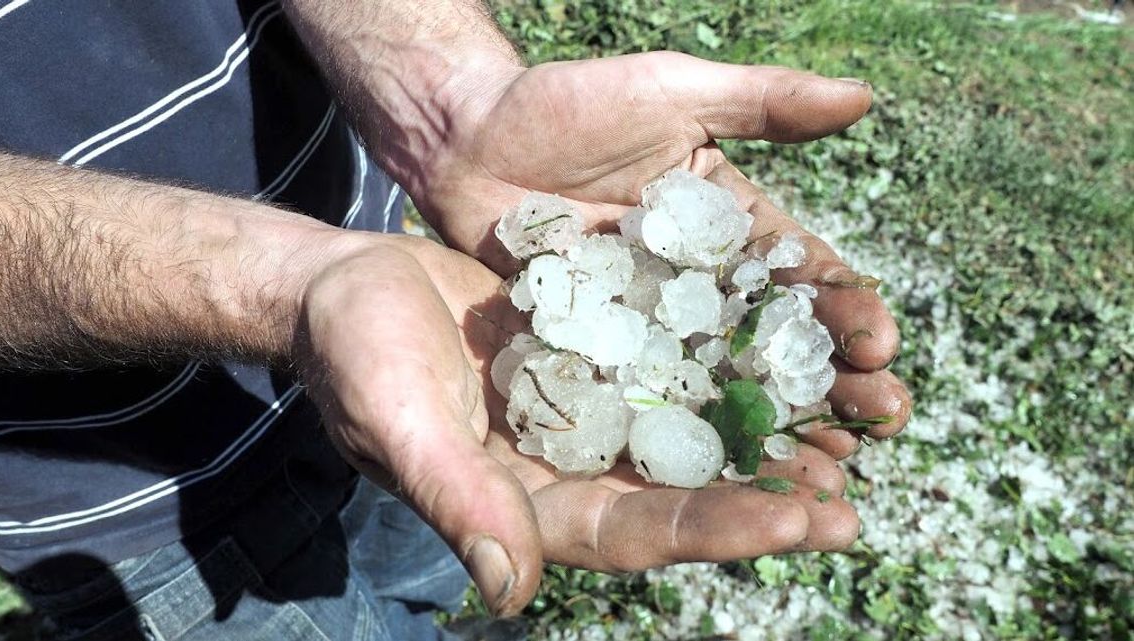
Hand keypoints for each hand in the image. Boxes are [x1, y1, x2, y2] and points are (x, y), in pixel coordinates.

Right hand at [292, 231, 872, 616]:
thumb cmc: (355, 356)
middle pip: (681, 492)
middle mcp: (572, 461)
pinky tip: (785, 342)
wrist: (347, 285)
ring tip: (845, 430)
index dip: (715, 531)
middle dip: (765, 498)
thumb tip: (511, 593)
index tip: (797, 523)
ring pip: (689, 428)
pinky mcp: (596, 346)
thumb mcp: (401, 419)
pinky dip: (726, 356)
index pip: (635, 531)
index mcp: (529, 502)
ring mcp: (589, 404)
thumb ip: (458, 497)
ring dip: (763, 433)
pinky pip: (671, 355)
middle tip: (849, 502)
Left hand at [415, 52, 909, 458]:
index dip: (846, 312)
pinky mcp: (598, 358)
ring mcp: (650, 330)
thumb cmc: (570, 105)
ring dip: (772, 433)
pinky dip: (683, 443)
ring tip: (820, 477)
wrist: (470, 139)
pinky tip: (720, 484)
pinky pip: (643, 404)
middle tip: (869, 431)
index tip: (880, 348)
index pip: (803, 278)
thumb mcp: (672, 92)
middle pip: (775, 348)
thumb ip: (762, 102)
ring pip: (721, 389)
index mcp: (732, 230)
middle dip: (827, 389)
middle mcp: (700, 289)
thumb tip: (863, 98)